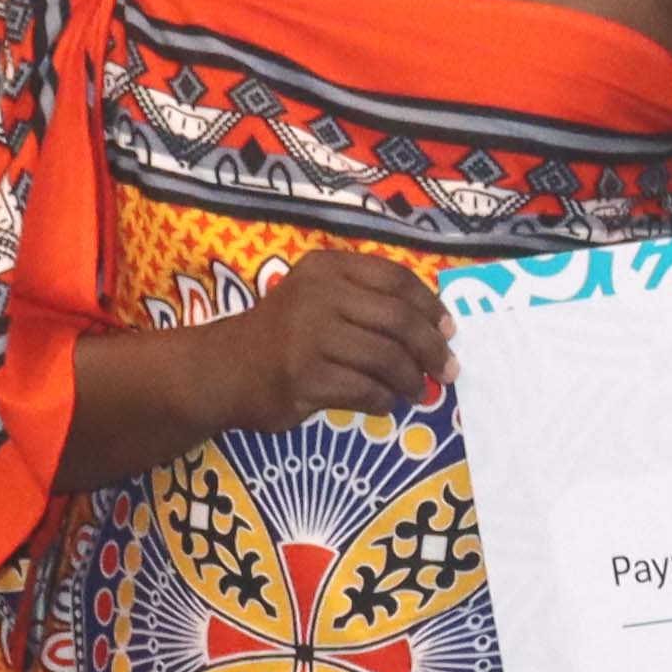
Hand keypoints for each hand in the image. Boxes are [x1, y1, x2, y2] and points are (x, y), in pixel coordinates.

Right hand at [199, 247, 449, 431]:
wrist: (222, 370)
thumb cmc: (282, 335)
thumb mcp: (318, 298)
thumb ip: (368, 302)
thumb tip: (438, 331)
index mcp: (327, 269)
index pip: (396, 279)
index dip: (431, 306)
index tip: (449, 330)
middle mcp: (317, 295)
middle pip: (399, 320)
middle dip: (432, 349)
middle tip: (447, 371)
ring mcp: (308, 336)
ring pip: (387, 358)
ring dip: (411, 379)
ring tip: (416, 391)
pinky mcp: (304, 377)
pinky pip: (366, 390)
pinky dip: (384, 400)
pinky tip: (384, 403)